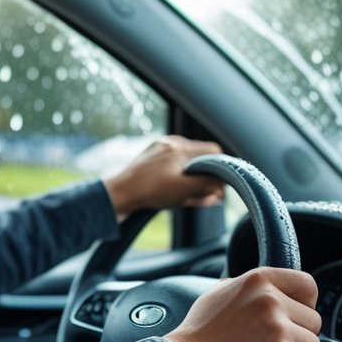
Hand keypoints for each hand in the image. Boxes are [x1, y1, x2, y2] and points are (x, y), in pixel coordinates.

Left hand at [101, 135, 224, 219]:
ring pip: (186, 164)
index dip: (220, 168)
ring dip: (192, 181)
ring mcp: (159, 150)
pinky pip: (172, 167)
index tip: (219, 185)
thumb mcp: (184, 190)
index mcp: (180, 147)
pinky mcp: (150, 159)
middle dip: (205, 177)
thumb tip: (222, 182)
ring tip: (190, 197)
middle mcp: (170, 144)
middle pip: (200, 158)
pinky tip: (177, 195)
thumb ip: (207, 183)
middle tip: (208, 195)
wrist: (118, 195)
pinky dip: (179, 180)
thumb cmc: (149, 192)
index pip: (213, 150)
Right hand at [165, 268, 320, 341]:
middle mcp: (270, 299)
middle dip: (300, 335)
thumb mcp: (220, 292)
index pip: (307, 285)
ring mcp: (276, 326)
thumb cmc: (200, 330)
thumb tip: (266, 287)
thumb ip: (247, 286)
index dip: (307, 303)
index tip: (298, 315)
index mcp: (259, 280)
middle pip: (314, 320)